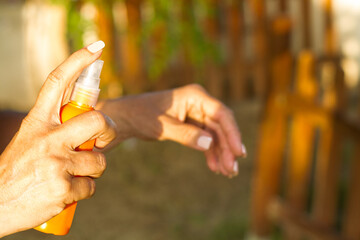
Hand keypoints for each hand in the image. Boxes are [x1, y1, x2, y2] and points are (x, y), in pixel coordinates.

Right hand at [0, 42, 115, 236]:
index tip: (97, 47)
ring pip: (99, 161)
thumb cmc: (18, 171)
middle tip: (100, 139)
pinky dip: (83, 191)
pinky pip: (91, 186)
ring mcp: (56, 163)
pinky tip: (64, 194)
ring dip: (93, 171)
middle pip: (96, 120)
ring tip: (71, 175)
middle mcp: (47, 138)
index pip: (57, 83)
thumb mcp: (30, 141)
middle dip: (107, 130)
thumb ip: (55, 130)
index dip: (78, 61)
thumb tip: (89, 126)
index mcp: (37, 122)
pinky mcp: (63, 187)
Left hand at [98, 84, 244, 176]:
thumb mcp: (162, 126)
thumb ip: (185, 134)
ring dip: (221, 153)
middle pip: (221, 126)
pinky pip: (206, 139)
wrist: (127, 118)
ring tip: (226, 173)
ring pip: (215, 135)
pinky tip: (214, 167)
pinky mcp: (192, 124)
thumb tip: (209, 143)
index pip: (221, 114)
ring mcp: (196, 114)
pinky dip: (210, 153)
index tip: (238, 152)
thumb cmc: (142, 116)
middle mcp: (199, 103)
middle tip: (231, 170)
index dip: (232, 133)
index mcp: (195, 96)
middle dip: (227, 148)